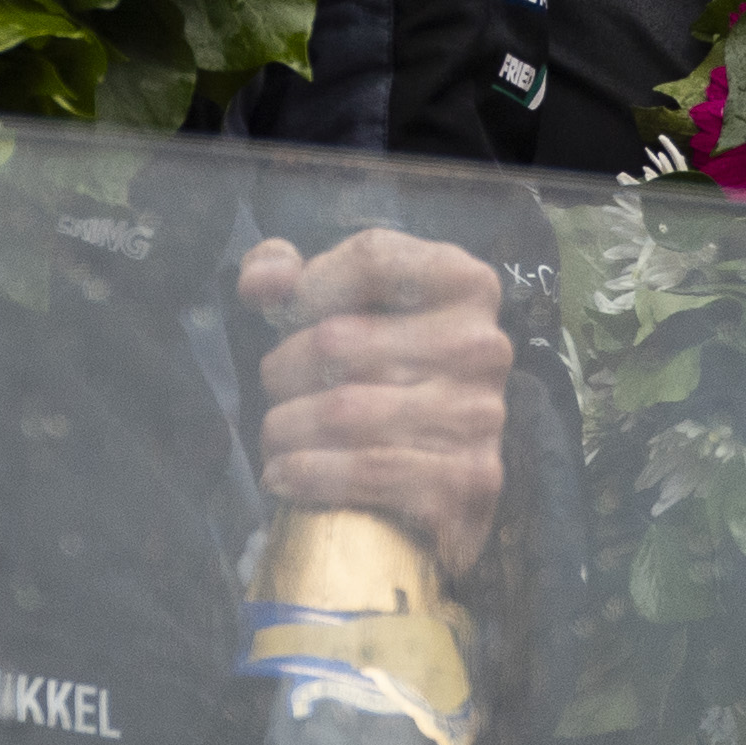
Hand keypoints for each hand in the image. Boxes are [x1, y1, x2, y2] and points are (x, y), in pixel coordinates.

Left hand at [240, 228, 512, 579]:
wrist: (431, 486)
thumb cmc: (377, 378)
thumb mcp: (341, 308)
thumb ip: (290, 275)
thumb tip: (261, 283)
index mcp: (466, 284)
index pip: (373, 258)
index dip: (311, 286)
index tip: (291, 316)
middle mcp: (483, 345)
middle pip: (339, 339)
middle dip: (283, 369)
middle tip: (276, 390)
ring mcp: (479, 416)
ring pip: (342, 410)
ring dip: (285, 427)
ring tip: (275, 436)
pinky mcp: (467, 481)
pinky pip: (364, 471)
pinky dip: (307, 474)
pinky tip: (284, 474)